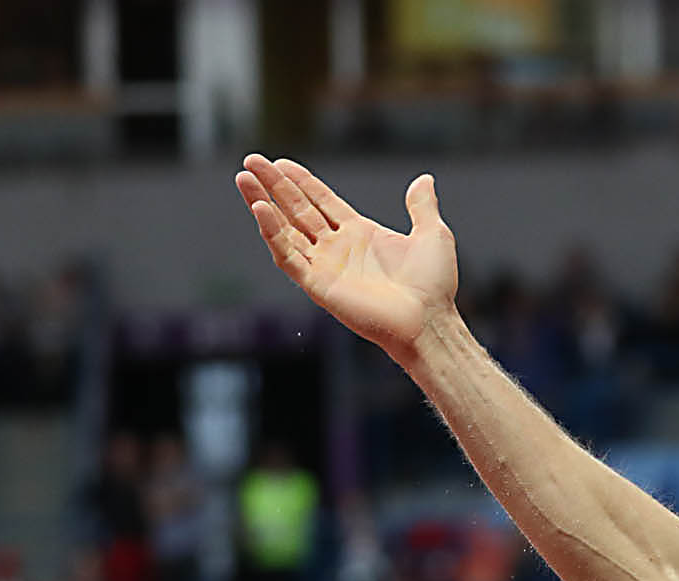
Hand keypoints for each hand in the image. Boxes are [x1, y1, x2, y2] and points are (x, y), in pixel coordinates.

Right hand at [236, 155, 457, 360]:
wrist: (429, 321)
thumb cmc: (434, 286)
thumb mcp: (433, 235)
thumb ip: (422, 206)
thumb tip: (424, 179)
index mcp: (360, 234)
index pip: (322, 202)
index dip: (301, 182)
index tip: (281, 163)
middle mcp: (338, 249)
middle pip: (297, 210)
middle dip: (274, 185)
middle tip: (250, 161)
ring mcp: (326, 266)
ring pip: (285, 230)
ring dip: (262, 204)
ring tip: (244, 179)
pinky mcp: (319, 285)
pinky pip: (288, 256)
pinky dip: (272, 233)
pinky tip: (261, 209)